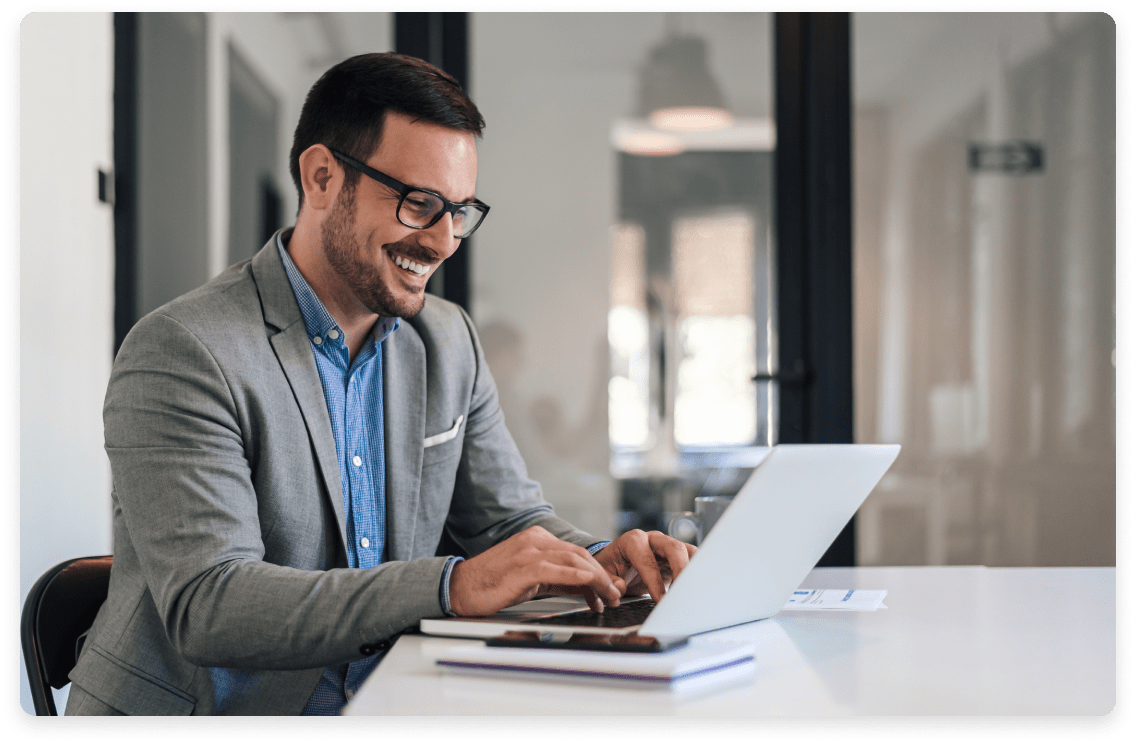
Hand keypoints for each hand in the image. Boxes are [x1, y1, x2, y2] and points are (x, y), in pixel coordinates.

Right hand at [448, 525, 626, 615]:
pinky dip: (578, 577)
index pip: (576, 553)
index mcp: (537, 539)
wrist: (461, 588)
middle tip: (616, 594)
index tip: (609, 588)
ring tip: (610, 596)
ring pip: (574, 561)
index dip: (597, 571)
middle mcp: (535, 540)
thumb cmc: (493, 585)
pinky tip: (591, 584)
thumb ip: (558, 580)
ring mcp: (529, 551)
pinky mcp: (523, 567)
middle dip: (603, 575)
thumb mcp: (532, 580)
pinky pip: (557, 570)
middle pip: (579, 555)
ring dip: (597, 580)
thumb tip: (587, 589)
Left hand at [593, 530, 696, 602]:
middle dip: (681, 570)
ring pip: (688, 551)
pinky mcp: (678, 556)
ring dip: (693, 570)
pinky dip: (696, 573)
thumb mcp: (603, 574)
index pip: (647, 560)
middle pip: (674, 548)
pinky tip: (694, 589)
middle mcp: (653, 539)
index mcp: (633, 541)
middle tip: (683, 593)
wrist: (617, 563)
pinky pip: (693, 559)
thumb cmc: (611, 567)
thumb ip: (609, 581)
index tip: (660, 601)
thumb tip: (619, 587)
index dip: (654, 582)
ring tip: (693, 591)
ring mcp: (667, 546)